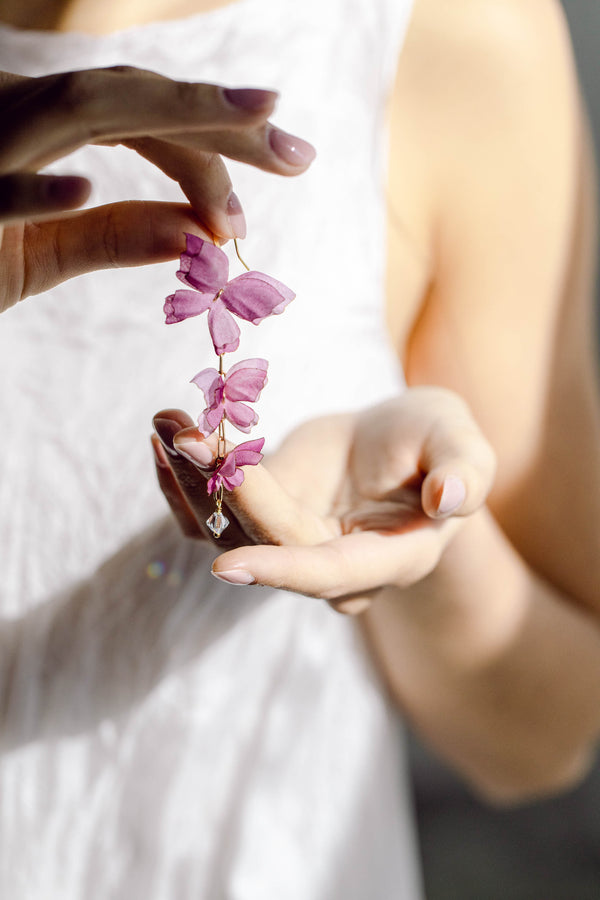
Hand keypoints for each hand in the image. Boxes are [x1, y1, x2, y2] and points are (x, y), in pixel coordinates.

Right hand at [0, 66, 314, 311]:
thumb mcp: (43, 253)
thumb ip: (114, 237)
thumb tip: (198, 235)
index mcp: (40, 127)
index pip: (143, 117)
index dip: (216, 141)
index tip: (283, 170)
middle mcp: (14, 112)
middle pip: (131, 97)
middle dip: (220, 116)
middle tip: (298, 149)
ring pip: (80, 111)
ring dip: (165, 128)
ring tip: (245, 139)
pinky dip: (34, 188)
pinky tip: (84, 189)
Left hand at [151, 387, 495, 613]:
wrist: (397, 447)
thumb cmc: (433, 442)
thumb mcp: (460, 441)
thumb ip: (466, 470)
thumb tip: (451, 501)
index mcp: (387, 557)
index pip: (330, 574)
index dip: (283, 571)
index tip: (227, 567)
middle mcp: (329, 565)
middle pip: (263, 542)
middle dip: (221, 491)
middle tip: (186, 433)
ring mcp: (287, 548)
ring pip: (224, 530)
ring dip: (190, 478)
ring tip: (168, 421)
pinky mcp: (257, 522)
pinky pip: (206, 515)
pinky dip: (180, 480)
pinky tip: (164, 437)